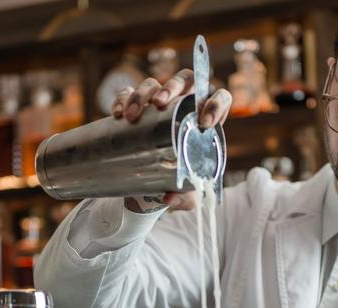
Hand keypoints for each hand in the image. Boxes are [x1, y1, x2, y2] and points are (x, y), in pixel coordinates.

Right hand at [112, 70, 230, 212]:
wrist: (152, 183)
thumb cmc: (179, 182)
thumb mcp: (187, 194)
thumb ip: (184, 198)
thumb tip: (168, 198)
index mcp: (205, 119)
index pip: (220, 98)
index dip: (216, 104)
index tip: (204, 124)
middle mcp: (184, 103)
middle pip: (184, 79)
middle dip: (172, 86)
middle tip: (160, 104)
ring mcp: (159, 103)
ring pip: (153, 84)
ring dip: (142, 94)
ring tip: (132, 116)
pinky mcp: (137, 106)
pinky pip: (128, 93)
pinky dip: (122, 99)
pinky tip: (117, 113)